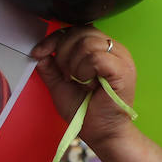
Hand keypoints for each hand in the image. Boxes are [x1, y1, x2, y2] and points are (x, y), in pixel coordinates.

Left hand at [31, 27, 136, 149]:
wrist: (101, 132)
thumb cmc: (85, 111)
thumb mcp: (60, 86)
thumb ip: (50, 68)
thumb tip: (40, 52)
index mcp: (101, 49)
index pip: (76, 29)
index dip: (54, 39)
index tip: (38, 53)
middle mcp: (113, 49)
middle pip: (79, 32)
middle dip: (62, 55)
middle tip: (67, 77)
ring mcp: (121, 58)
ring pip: (86, 43)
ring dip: (73, 66)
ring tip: (80, 82)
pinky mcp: (122, 69)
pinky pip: (96, 58)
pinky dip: (84, 72)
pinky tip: (88, 84)